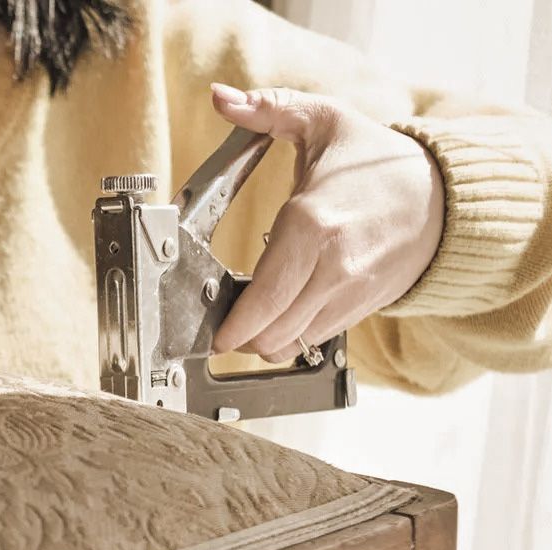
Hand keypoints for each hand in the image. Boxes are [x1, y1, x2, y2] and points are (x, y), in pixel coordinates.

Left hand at [209, 83, 445, 362]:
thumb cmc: (376, 160)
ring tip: (253, 319)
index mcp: (313, 224)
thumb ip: (269, 109)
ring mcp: (351, 292)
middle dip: (241, 337)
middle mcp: (333, 266)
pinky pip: (315, 340)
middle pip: (272, 332)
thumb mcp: (324, 121)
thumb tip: (223, 98)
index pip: (264, 298)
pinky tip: (283, 315)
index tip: (215, 329)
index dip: (233, 323)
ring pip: (292, 344)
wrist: (442, 194)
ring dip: (265, 340)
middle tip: (224, 326)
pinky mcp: (362, 307)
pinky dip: (293, 337)